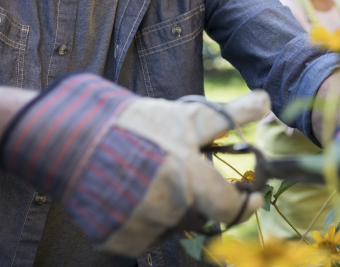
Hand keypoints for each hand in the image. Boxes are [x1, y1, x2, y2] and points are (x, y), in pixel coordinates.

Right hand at [0, 73, 268, 255]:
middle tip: (192, 179)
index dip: (245, 204)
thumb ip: (232, 115)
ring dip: (174, 210)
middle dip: (203, 199)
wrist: (71, 139)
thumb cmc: (137, 124)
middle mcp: (168, 211)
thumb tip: (268, 100)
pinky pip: (144, 237)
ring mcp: (140, 228)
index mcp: (190, 182)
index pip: (230, 209)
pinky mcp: (115, 239)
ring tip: (156, 180)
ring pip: (173, 228)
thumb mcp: (188, 115)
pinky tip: (134, 193)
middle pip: (201, 217)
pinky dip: (145, 220)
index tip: (252, 196)